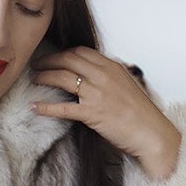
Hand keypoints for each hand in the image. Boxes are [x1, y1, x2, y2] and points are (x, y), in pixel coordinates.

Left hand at [29, 46, 180, 179]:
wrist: (151, 133)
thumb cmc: (142, 113)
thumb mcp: (128, 84)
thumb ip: (112, 76)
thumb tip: (98, 73)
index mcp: (111, 67)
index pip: (81, 52)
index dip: (64, 53)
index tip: (54, 57)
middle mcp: (103, 76)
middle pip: (68, 60)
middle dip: (49, 60)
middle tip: (36, 64)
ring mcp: (96, 94)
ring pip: (62, 78)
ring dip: (44, 76)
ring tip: (34, 79)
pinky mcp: (91, 114)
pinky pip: (63, 108)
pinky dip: (46, 107)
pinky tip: (35, 107)